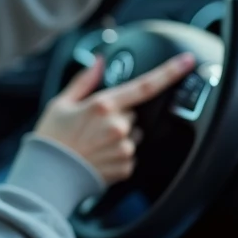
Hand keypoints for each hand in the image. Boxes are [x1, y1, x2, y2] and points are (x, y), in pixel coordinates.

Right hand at [34, 51, 196, 185]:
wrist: (49, 176)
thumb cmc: (52, 139)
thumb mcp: (62, 103)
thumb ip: (85, 80)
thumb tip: (98, 61)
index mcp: (104, 105)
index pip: (145, 85)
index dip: (170, 72)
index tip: (187, 61)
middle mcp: (118, 126)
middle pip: (134, 113)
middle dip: (120, 115)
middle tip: (95, 125)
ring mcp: (125, 148)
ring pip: (134, 134)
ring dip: (121, 136)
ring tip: (95, 143)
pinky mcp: (127, 167)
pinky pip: (131, 154)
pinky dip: (119, 154)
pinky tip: (99, 155)